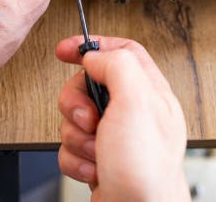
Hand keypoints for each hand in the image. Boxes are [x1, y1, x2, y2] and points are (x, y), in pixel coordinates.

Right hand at [56, 36, 189, 201]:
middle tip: (88, 118)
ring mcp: (115, 138)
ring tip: (96, 150)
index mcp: (149, 92)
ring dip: (77, 137)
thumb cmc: (146, 169)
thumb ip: (117, 65)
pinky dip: (75, 159)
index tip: (65, 50)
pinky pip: (70, 148)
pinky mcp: (100, 160)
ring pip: (75, 119)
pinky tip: (93, 169)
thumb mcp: (136, 101)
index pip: (122, 51)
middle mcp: (134, 113)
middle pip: (89, 85)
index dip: (92, 46)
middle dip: (76, 102)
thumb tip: (96, 55)